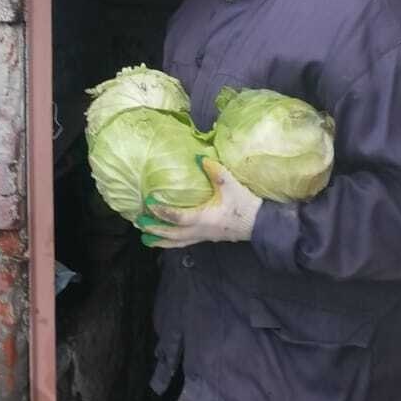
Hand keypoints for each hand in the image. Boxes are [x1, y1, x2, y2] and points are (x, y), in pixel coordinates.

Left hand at [137, 159, 259, 248]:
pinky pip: (186, 243)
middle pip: (173, 234)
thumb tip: (198, 157)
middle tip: (139, 224)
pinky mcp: (207, 237)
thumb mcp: (230, 184)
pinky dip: (173, 242)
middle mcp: (201, 231)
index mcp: (204, 218)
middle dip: (155, 230)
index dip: (162, 211)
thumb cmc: (244, 204)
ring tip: (146, 238)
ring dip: (161, 240)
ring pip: (178, 243)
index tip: (148, 204)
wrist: (261, 223)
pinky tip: (166, 239)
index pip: (178, 217)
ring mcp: (204, 236)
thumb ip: (215, 170)